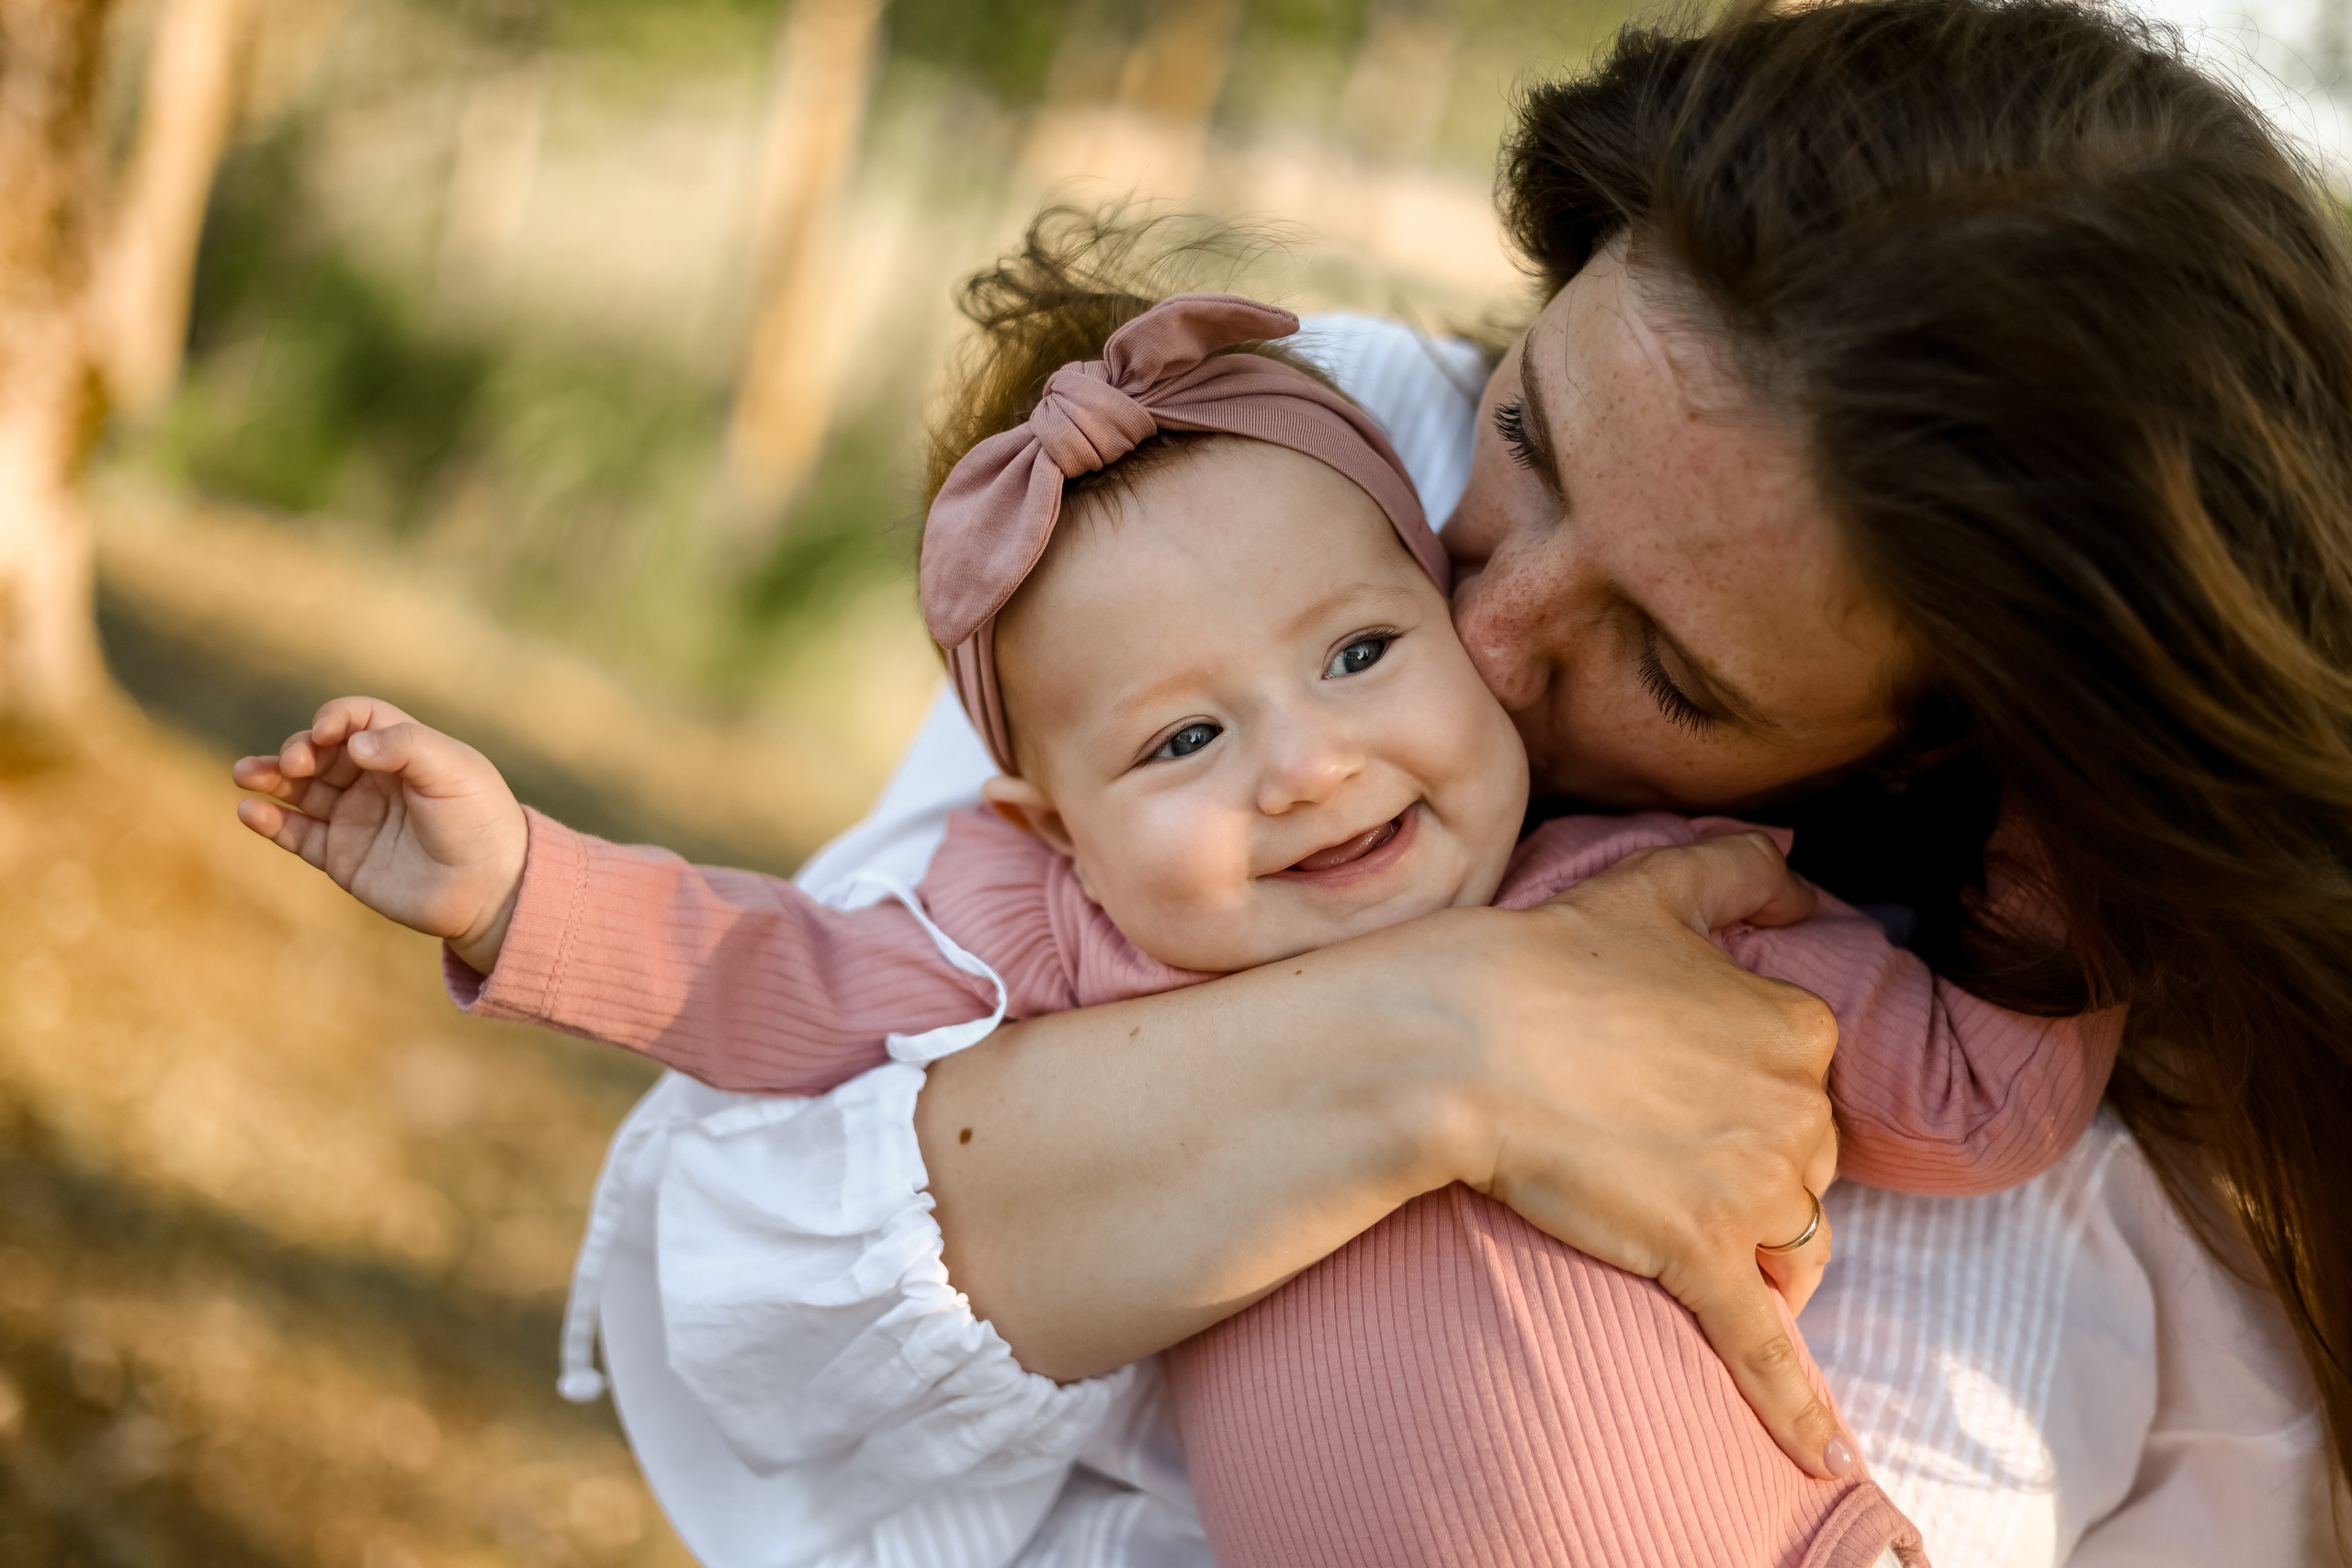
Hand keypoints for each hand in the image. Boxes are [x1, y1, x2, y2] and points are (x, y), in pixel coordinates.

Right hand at [232, 697, 527, 972]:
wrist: (491, 890)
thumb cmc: (479, 822)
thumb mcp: (454, 772)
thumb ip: (406, 746)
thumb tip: (352, 745)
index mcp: (404, 751)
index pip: (357, 720)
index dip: (335, 719)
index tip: (324, 732)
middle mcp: (374, 780)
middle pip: (320, 752)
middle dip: (299, 750)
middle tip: (295, 763)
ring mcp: (355, 818)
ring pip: (299, 791)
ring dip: (269, 778)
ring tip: (245, 774)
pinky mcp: (341, 856)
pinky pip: (296, 833)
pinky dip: (270, 821)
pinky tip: (250, 811)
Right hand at [1419, 832, 1853, 1479]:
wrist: (1462, 1038)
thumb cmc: (1548, 961)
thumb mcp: (1652, 889)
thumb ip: (1735, 867)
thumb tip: (1791, 854)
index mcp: (1795, 1026)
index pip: (1806, 1086)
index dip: (1752, 1101)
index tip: (1693, 1101)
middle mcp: (1797, 1110)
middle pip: (1805, 1171)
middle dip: (1753, 1177)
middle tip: (1666, 1162)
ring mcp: (1753, 1190)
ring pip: (1789, 1247)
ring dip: (1753, 1255)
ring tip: (1686, 1242)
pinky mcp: (1702, 1259)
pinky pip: (1764, 1345)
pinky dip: (1796, 1407)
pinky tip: (1822, 1460)